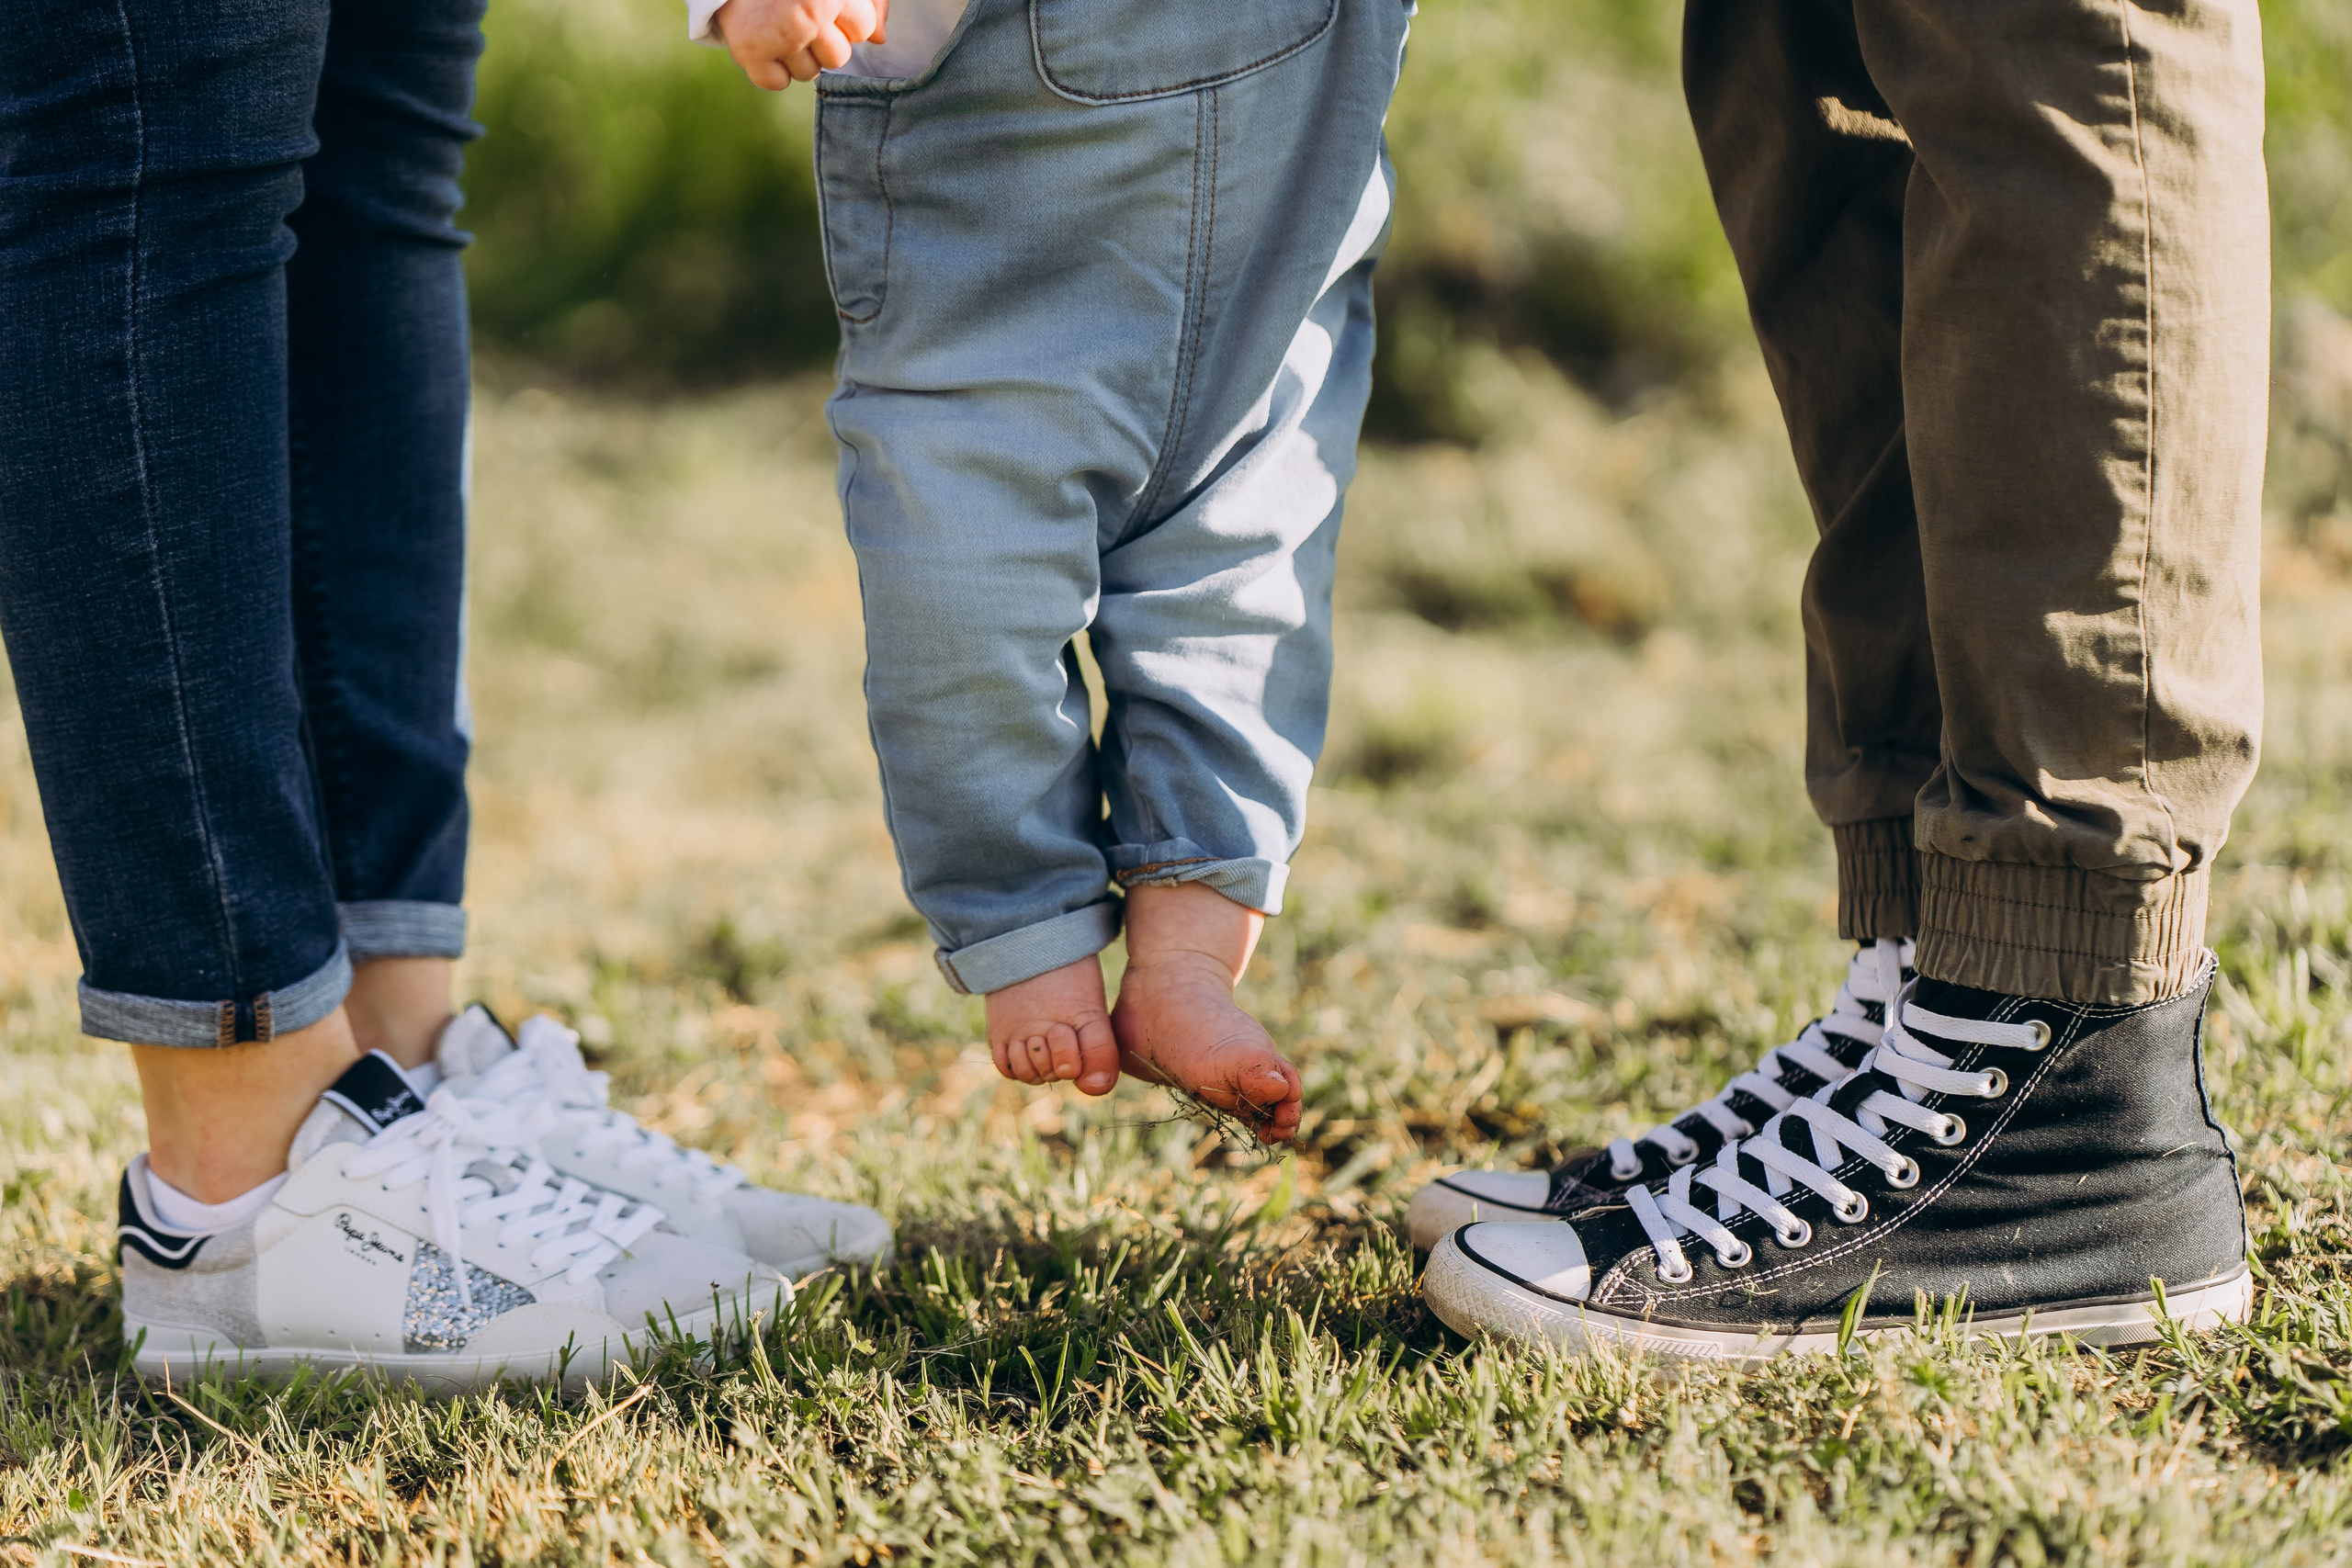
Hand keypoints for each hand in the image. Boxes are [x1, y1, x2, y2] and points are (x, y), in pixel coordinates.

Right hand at [712, 0, 888, 89]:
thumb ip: (868, 3)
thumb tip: (880, 39)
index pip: (862, 29)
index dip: (846, 20)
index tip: (825, 4)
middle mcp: (808, 16)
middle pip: (838, 57)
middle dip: (824, 42)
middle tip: (799, 18)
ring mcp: (779, 36)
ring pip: (808, 72)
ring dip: (797, 55)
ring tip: (779, 26)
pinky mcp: (750, 51)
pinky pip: (776, 82)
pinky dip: (770, 70)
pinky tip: (764, 43)